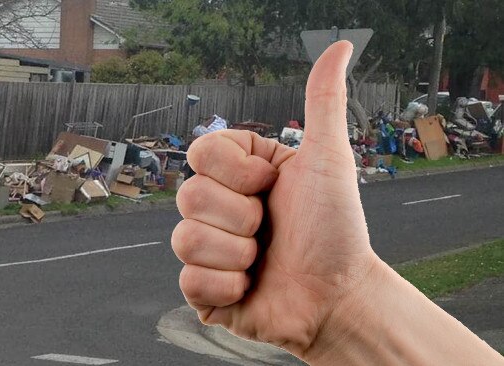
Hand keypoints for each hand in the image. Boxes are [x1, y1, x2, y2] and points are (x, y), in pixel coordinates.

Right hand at [172, 41, 378, 359]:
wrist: (339, 297)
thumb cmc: (337, 230)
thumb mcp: (329, 160)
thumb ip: (323, 102)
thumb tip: (339, 48)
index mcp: (238, 175)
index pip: (201, 152)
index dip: (236, 172)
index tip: (270, 185)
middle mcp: (217, 208)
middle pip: (189, 195)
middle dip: (242, 217)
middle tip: (270, 230)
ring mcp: (207, 249)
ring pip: (185, 238)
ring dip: (237, 254)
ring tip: (262, 261)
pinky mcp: (202, 289)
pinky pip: (189, 279)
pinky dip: (228, 286)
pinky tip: (251, 287)